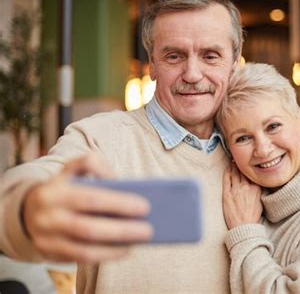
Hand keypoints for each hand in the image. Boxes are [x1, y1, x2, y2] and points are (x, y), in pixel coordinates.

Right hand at [23, 154, 152, 262]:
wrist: (27, 209)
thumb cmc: (63, 187)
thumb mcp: (71, 169)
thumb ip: (92, 163)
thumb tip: (115, 179)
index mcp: (55, 191)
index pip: (90, 198)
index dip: (119, 203)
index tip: (145, 206)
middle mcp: (48, 216)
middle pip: (88, 228)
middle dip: (122, 230)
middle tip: (149, 230)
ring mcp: (47, 238)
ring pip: (85, 249)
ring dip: (116, 247)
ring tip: (140, 240)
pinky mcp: (50, 253)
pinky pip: (81, 259)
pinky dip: (106, 256)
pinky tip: (125, 249)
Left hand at [222, 163, 262, 229]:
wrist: (244, 227)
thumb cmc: (252, 217)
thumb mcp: (260, 201)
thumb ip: (257, 191)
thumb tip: (255, 184)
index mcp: (256, 189)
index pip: (252, 174)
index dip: (250, 168)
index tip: (249, 163)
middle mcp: (246, 187)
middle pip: (243, 172)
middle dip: (241, 164)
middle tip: (239, 159)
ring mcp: (236, 190)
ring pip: (234, 173)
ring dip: (234, 166)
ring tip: (233, 161)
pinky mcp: (227, 194)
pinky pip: (226, 179)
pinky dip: (227, 172)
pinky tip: (227, 169)